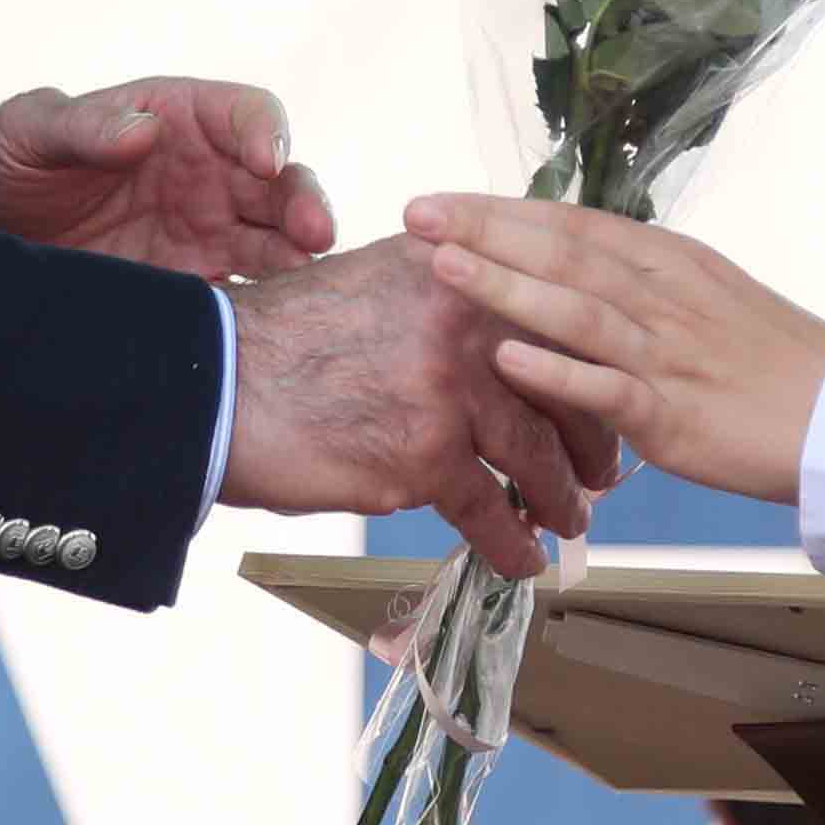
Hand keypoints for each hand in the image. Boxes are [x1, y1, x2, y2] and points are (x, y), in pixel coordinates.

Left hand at [0, 79, 336, 280]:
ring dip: (298, 258)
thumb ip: (84, 126)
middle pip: (280, 182)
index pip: (247, 114)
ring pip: (277, 240)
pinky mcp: (193, 283)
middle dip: (304, 204)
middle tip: (315, 234)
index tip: (266, 162)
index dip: (267, 133)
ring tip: (304, 283)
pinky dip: (263, 307)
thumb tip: (143, 130)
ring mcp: (206, 231)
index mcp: (178, 118)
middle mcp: (207, 173)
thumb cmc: (9, 159)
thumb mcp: (29, 130)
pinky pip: (245, 293)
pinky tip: (265, 326)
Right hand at [224, 235, 623, 577]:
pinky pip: (489, 511)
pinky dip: (512, 544)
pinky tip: (521, 561)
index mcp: (462, 263)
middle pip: (568, 382)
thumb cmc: (290, 340)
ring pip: (537, 454)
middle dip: (593, 436)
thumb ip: (450, 298)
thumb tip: (509, 341)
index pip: (558, 315)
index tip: (607, 396)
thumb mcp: (382, 283)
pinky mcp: (424, 452)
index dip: (591, 365)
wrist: (217, 381)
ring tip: (569, 519)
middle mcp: (467, 313)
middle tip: (602, 468)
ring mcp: (450, 384)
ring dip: (561, 498)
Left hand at [400, 195, 824, 508]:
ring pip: (576, 308)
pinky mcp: (673, 413)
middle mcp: (665, 294)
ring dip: (504, 286)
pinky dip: (554, 372)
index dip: (502, 210)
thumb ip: (642, 284)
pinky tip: (504, 360)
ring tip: (440, 267)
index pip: (573, 222)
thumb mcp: (709, 299)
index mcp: (671, 262)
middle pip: (563, 251)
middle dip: (483, 231)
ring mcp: (667, 352)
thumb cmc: (775, 363)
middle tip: (415, 214)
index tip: (441, 201)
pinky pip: (605, 388)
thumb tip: (577, 271)